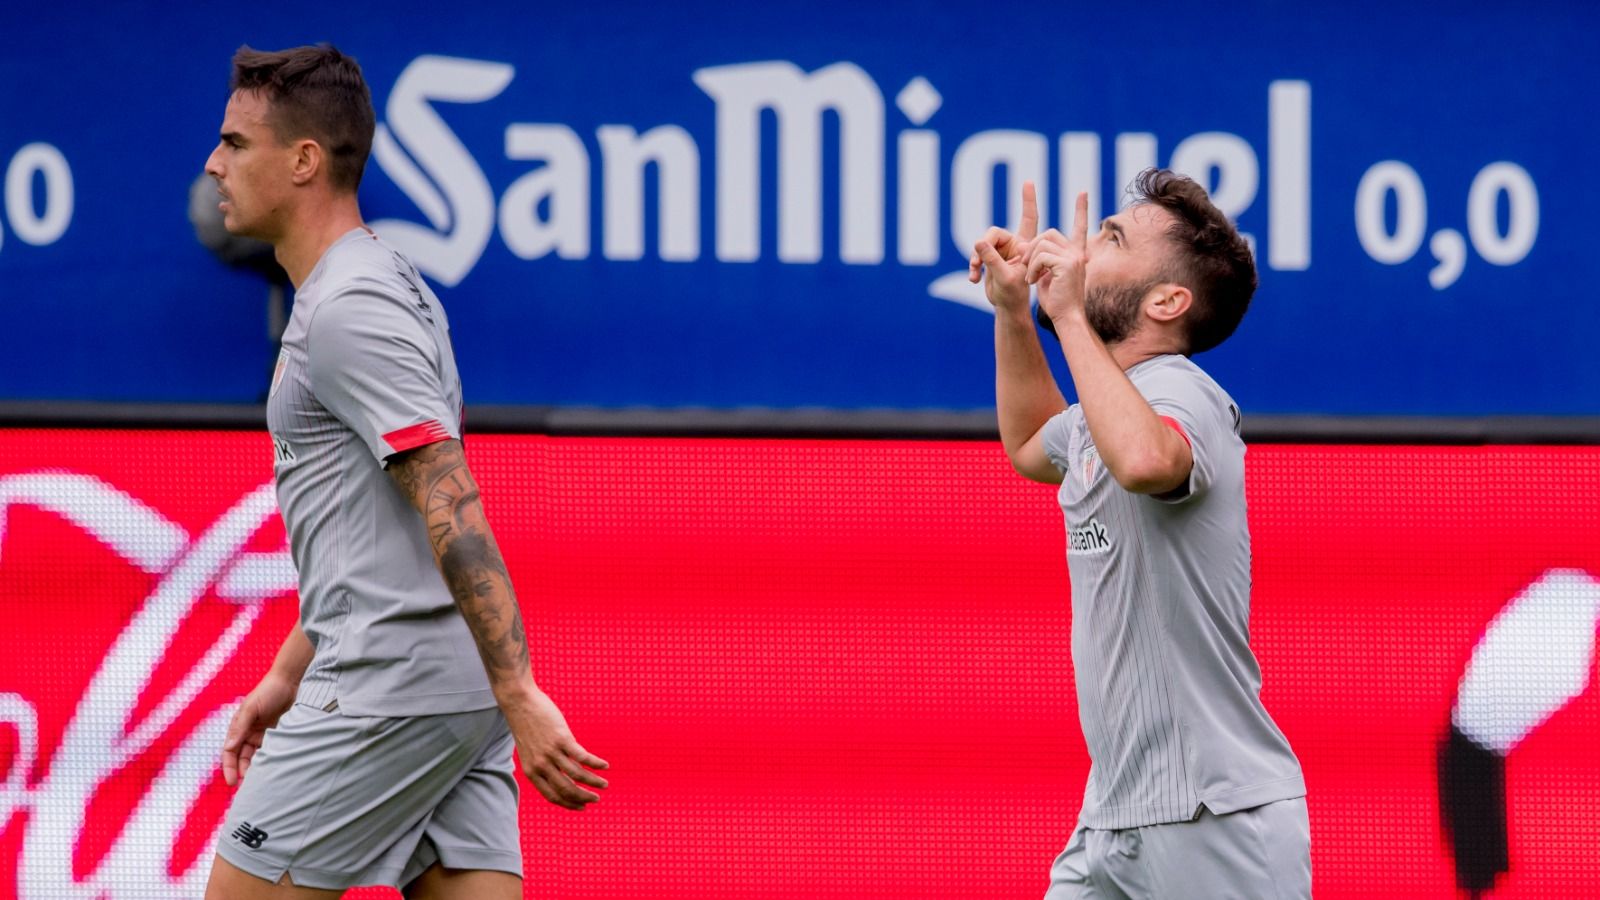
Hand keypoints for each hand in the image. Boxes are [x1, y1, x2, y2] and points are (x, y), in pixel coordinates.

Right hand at [221, 673, 297, 785]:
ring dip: (257, 769)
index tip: (232, 782)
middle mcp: (250, 733)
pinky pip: (274, 752)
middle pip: (243, 759)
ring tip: (262, 782)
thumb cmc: (269, 690)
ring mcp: (265, 735)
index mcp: (240, 727)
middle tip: (249, 787)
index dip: (229, 768)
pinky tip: (276, 770)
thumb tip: (229, 747)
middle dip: (243, 773)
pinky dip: (272, 761)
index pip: (230, 752)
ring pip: (257, 758)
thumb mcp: (251, 707)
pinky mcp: (280, 735)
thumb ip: (240, 727)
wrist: (293, 681)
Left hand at [503, 686, 608, 810]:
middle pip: (567, 789)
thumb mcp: (529, 751)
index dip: (569, 804)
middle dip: (584, 797)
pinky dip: (596, 764)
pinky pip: (583, 757)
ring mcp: (551, 752)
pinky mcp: (562, 738)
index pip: (552, 796)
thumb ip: (541, 764)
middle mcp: (541, 765)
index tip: (582, 807)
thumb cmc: (525, 725)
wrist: (518, 702)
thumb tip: (560, 773)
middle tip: (596, 799)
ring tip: (604, 784)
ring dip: (594, 782)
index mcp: (531, 771)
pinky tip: (605, 766)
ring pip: (577, 775)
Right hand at [969, 180, 1040, 313]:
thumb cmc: (1014, 295)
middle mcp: (1014, 244)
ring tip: (974, 273)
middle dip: (983, 247)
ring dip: (975, 258)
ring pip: (981, 243)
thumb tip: (978, 241)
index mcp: (1026, 245)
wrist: (1008, 308)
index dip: (1028, 200)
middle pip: (994, 233)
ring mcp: (1001, 251)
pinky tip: (973, 279)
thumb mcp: (1003, 277)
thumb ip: (991, 259)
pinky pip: (976, 254)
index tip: (1028, 182)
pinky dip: (973, 266)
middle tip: (977, 262)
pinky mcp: (990, 258)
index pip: (1029, 218)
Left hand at [1026, 191, 1089, 324]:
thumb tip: (1024, 246)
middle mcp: (1078, 252)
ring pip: (1042, 244)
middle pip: (1048, 233)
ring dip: (1030, 260)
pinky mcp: (1067, 264)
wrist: (1067, 318)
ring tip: (1031, 278)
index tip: (1083, 193)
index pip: (1080, 227)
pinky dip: (1032, 268)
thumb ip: (1041, 260)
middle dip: (1032, 247)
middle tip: (1026, 266)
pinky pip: (1041, 256)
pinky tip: (1034, 281)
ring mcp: (1074, 257)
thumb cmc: (1057, 302)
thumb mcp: (1048, 276)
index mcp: (1076, 254)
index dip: (1081, 210)